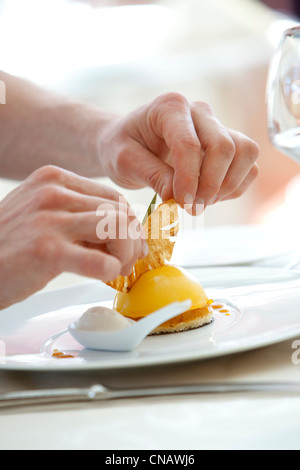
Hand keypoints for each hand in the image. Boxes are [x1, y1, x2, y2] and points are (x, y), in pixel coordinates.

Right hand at [0, 165, 146, 309]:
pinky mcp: (46, 251)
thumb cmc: (9, 245)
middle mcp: (52, 193)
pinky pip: (101, 261)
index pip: (112, 197)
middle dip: (131, 241)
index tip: (126, 243)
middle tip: (125, 261)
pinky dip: (111, 271)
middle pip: (119, 212)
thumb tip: (126, 231)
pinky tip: (102, 276)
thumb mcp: (41, 214)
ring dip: (125, 255)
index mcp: (53, 179)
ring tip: (115, 269)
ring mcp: (48, 219)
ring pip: (117, 230)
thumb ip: (78, 215)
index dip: (127, 223)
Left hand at [99, 93, 258, 212]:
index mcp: (169, 107)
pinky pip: (248, 165)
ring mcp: (217, 125)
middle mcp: (199, 111)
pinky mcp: (227, 142)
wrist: (128, 142)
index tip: (182, 204)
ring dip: (227, 185)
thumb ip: (152, 176)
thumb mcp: (124, 161)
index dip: (190, 179)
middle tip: (192, 208)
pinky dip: (235, 186)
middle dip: (211, 184)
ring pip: (245, 153)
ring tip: (201, 201)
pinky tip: (210, 196)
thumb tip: (178, 198)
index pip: (190, 145)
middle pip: (225, 147)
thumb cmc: (122, 147)